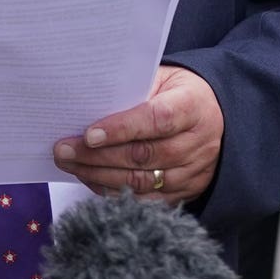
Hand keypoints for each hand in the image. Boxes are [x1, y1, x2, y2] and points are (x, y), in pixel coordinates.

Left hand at [55, 65, 222, 206]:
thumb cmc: (177, 92)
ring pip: (142, 182)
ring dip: (100, 176)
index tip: (89, 135)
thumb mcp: (163, 77)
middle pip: (144, 155)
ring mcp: (193, 172)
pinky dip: (115, 192)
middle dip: (98, 156)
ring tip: (70, 165)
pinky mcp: (186, 192)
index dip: (122, 129)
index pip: (157, 119)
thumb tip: (89, 104)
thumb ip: (133, 90)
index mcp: (193, 106)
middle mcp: (198, 143)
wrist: (216, 115)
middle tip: (63, 151)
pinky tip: (92, 180)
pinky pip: (146, 200)